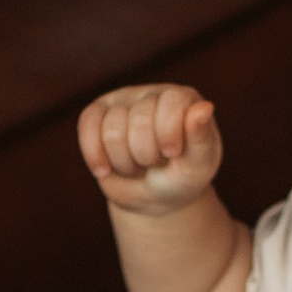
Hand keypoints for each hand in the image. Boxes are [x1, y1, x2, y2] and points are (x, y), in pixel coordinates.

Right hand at [80, 83, 222, 213]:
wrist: (153, 198)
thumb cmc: (181, 178)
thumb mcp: (198, 166)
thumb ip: (201, 138)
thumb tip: (205, 107)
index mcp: (183, 99)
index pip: (170, 103)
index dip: (168, 133)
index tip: (173, 154)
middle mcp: (152, 94)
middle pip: (138, 121)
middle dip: (145, 156)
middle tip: (154, 164)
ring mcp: (122, 101)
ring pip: (111, 129)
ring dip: (123, 161)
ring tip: (136, 166)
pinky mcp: (97, 114)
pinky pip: (87, 126)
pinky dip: (94, 154)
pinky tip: (104, 169)